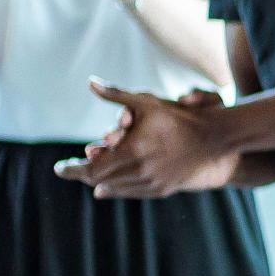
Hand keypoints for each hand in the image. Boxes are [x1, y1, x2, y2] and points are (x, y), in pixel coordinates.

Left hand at [56, 83, 239, 197]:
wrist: (216, 140)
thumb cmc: (180, 117)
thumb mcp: (147, 102)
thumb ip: (116, 94)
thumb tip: (91, 82)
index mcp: (132, 151)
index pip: (91, 168)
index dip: (72, 169)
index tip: (58, 168)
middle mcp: (139, 171)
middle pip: (99, 180)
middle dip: (82, 175)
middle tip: (70, 170)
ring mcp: (152, 183)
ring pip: (115, 189)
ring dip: (99, 182)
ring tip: (87, 177)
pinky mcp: (162, 189)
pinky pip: (131, 194)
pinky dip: (116, 190)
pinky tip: (106, 188)